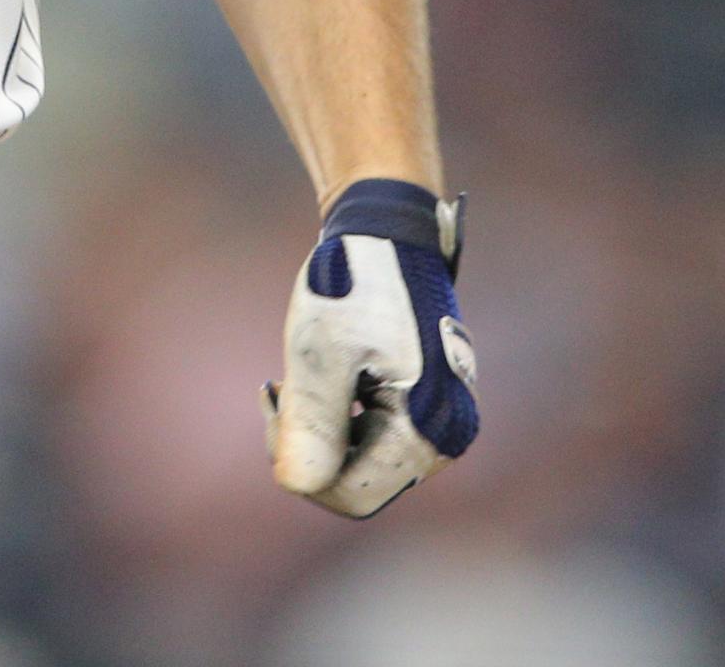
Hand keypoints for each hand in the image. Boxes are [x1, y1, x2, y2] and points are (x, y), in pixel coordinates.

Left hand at [266, 180, 477, 517]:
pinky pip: (372, 441)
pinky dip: (337, 419)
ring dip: (320, 431)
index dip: (301, 465)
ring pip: (360, 465)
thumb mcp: (319, 349)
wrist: (387, 228)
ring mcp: (441, 423)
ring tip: (296, 378)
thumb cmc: (352, 280)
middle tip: (278, 390)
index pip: (349, 495)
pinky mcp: (427, 407)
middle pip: (356, 486)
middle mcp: (447, 436)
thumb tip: (298, 485)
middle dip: (309, 448)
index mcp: (428, 428)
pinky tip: (322, 377)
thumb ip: (311, 422)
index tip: (277, 401)